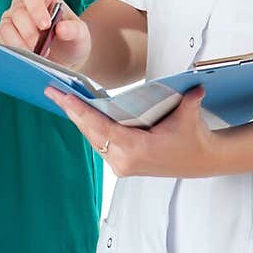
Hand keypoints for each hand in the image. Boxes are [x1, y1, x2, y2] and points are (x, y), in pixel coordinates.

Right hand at [0, 0, 90, 70]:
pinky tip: (25, 57)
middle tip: (41, 47)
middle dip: (30, 32)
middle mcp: (24, 4)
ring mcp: (12, 19)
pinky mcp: (4, 35)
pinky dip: (13, 49)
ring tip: (35, 54)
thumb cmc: (71, 40)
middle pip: (18, 11)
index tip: (46, 25)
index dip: (37, 8)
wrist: (65, 59)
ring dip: (20, 43)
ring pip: (6, 26)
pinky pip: (1, 39)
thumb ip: (74, 29)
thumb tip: (61, 29)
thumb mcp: (80, 34)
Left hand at [44, 84, 220, 177]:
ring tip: (60, 97)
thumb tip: (195, 87)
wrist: (200, 161)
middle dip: (71, 111)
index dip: (81, 112)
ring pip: (93, 138)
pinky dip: (89, 125)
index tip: (64, 98)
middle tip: (52, 91)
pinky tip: (79, 111)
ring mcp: (121, 164)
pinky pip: (99, 141)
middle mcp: (124, 161)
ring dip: (78, 118)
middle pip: (91, 132)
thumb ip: (190, 101)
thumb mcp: (190, 117)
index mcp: (137, 150)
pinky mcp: (121, 163)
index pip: (101, 128)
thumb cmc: (193, 140)